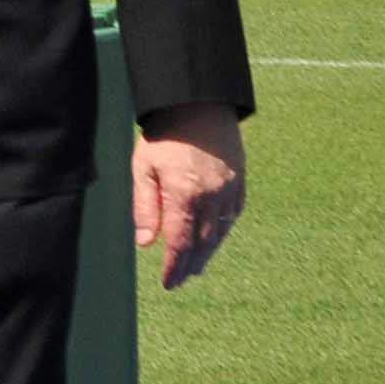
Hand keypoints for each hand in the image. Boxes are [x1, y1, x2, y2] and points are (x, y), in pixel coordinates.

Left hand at [132, 101, 245, 289]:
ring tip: (196, 266)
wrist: (198, 100)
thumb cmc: (165, 133)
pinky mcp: (240, 178)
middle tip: (180, 279)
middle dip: (190, 265)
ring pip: (220, 232)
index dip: (174, 267)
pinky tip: (215, 238)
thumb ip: (145, 207)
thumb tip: (146, 244)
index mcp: (185, 194)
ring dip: (208, 252)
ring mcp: (230, 188)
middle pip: (202, 243)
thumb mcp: (144, 167)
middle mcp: (212, 196)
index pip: (180, 243)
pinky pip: (234, 213)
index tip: (168, 283)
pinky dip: (223, 231)